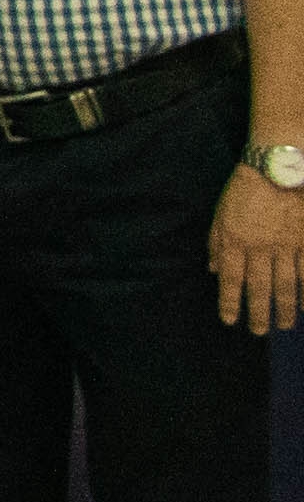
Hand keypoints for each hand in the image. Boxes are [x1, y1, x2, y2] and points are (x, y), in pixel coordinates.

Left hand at [216, 169, 303, 335]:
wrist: (278, 169)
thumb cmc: (245, 190)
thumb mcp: (221, 215)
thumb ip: (217, 244)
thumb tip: (215, 271)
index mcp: (235, 241)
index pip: (231, 280)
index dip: (230, 303)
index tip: (230, 321)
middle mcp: (261, 248)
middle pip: (260, 288)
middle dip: (259, 313)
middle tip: (260, 332)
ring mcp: (287, 246)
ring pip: (287, 285)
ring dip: (285, 308)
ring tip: (284, 325)